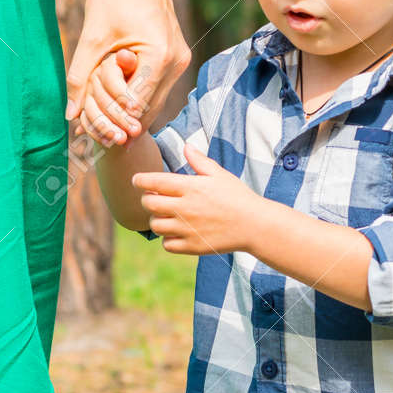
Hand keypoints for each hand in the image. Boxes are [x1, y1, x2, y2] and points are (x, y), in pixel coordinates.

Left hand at [64, 0, 189, 141]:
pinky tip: (116, 104)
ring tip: (104, 126)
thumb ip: (80, 78)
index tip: (95, 139)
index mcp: (160, 57)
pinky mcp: (175, 53)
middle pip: (149, 110)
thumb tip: (70, 115)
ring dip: (130, 113)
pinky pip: (156, 86)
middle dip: (122, 124)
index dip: (115, 124)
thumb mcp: (91, 38)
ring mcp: (180, 58)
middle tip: (97, 141)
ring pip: (154, 101)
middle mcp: (177, 60)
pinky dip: (138, 96)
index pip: (137, 106)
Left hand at [132, 143, 262, 254]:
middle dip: (147, 199)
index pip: (153, 182)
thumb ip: (199, 161)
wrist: (254, 225)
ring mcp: (187, 229)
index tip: (137, 180)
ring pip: (155, 225)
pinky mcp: (191, 246)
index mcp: (190, 187)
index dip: (140, 180)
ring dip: (157, 219)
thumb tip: (186, 146)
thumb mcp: (219, 174)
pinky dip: (167, 238)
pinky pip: (166, 244)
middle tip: (154, 198)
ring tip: (166, 215)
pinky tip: (176, 231)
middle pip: (149, 204)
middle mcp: (185, 208)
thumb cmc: (237, 196)